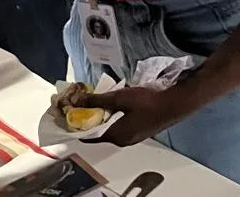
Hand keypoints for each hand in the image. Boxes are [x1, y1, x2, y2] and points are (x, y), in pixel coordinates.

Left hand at [73, 85, 191, 146]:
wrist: (172, 105)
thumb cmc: (146, 103)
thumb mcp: (118, 98)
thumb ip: (97, 100)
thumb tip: (77, 101)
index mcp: (116, 136)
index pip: (89, 137)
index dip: (76, 127)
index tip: (67, 115)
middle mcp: (122, 140)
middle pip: (98, 132)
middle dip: (87, 119)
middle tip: (79, 104)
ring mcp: (131, 137)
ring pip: (109, 128)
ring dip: (100, 116)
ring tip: (92, 101)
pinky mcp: (138, 131)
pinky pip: (118, 125)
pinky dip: (111, 116)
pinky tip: (110, 104)